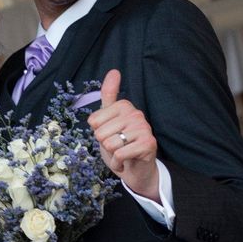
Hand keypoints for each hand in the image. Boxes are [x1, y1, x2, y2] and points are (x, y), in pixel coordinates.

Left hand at [88, 69, 159, 200]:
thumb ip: (108, 96)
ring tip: (122, 154)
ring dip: (112, 155)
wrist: (135, 170)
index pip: (94, 121)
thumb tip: (114, 70)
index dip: (98, 133)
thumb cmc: (119, 145)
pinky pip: (120, 154)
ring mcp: (144, 129)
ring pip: (110, 144)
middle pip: (101, 133)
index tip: (110, 135)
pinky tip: (126, 161)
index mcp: (125, 106)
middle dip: (105, 145)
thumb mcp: (108, 120)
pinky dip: (119, 163)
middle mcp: (136, 114)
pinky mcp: (148, 144)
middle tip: (117, 146)